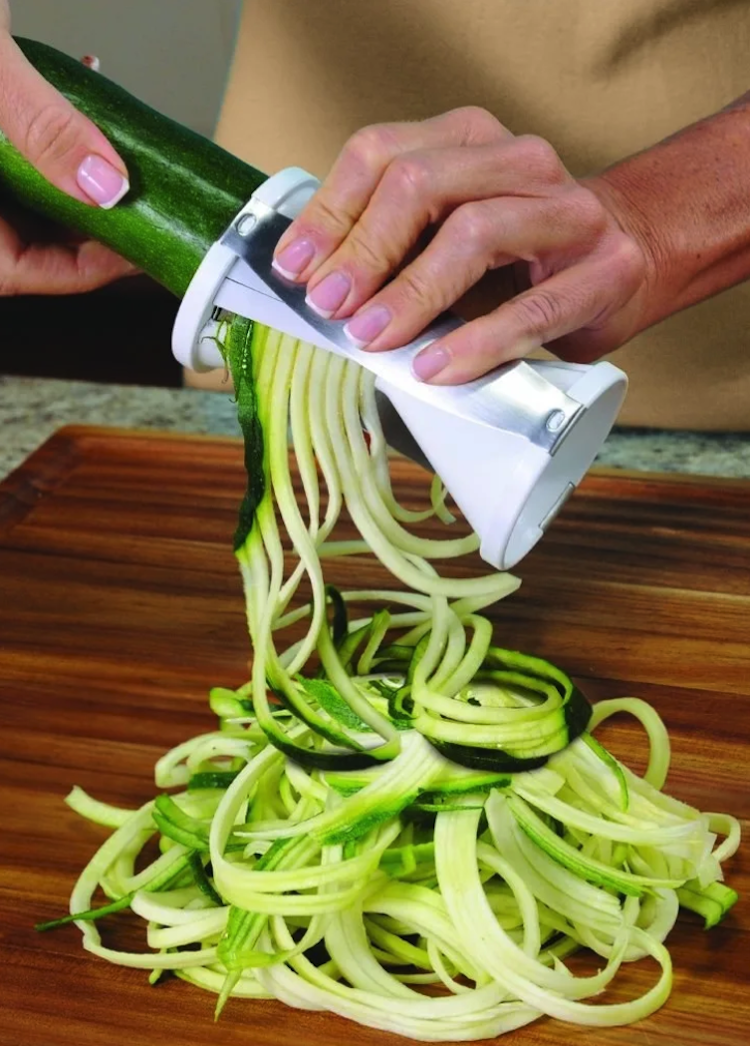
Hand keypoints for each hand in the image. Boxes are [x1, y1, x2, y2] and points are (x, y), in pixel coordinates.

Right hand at [0, 5, 133, 293]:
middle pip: (23, 238)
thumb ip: (43, 128)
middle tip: (142, 207)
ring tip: (116, 151)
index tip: (136, 251)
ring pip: (22, 194)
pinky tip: (77, 91)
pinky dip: (47, 133)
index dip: (81, 270)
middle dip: (86, 221)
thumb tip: (106, 187)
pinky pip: (10, 150)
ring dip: (73, 174)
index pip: (16, 270)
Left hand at [272, 107, 651, 382]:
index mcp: (468, 140)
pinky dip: (478, 341)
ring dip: (411, 292)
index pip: (381, 154)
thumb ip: (393, 245)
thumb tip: (312, 292)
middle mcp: (517, 160)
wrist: (629, 260)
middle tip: (328, 307)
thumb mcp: (448, 233)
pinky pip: (533, 307)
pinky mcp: (606, 270)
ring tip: (371, 339)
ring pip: (475, 232)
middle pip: (421, 184)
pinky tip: (437, 368)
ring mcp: (567, 211)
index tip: (294, 271)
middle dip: (363, 249)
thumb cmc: (519, 257)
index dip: (330, 213)